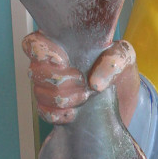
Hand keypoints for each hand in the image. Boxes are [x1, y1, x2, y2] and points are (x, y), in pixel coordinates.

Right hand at [23, 32, 140, 127]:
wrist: (123, 99)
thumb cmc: (119, 70)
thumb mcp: (124, 57)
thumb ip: (114, 61)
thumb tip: (95, 82)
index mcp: (62, 45)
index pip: (33, 43)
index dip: (40, 52)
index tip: (61, 61)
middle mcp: (50, 65)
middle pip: (35, 71)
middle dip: (59, 81)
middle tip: (82, 82)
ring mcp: (50, 88)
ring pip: (39, 93)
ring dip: (62, 99)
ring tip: (83, 98)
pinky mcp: (54, 109)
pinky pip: (44, 113)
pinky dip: (57, 115)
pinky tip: (73, 114)